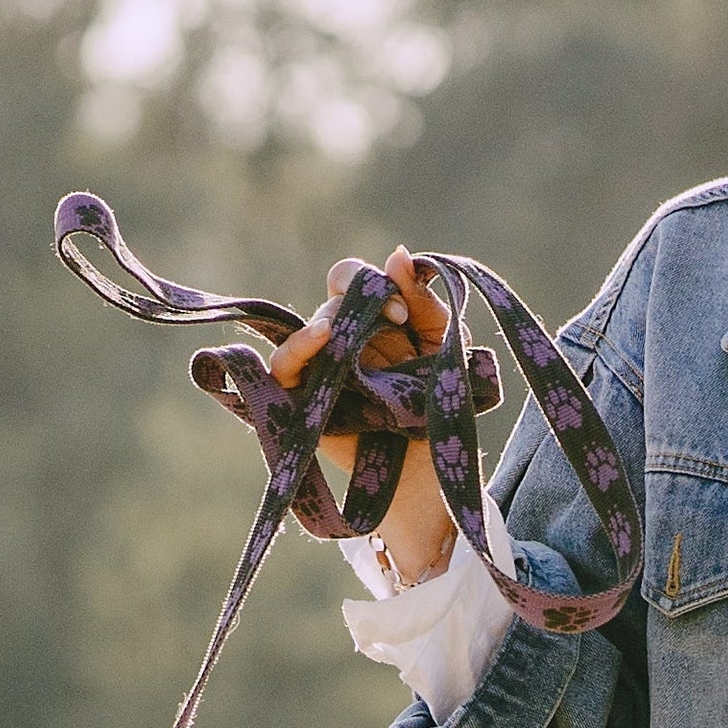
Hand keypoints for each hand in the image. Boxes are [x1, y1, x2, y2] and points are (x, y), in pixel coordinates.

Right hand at [263, 256, 459, 582]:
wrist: (436, 474)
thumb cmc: (441, 408)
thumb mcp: (444, 347)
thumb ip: (425, 302)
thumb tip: (398, 254)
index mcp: (374, 322)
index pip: (354, 279)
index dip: (375, 283)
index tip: (404, 312)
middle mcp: (342, 341)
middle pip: (333, 296)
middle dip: (360, 299)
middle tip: (396, 321)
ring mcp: (320, 371)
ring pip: (313, 329)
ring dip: (335, 324)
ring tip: (356, 337)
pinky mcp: (303, 401)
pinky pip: (282, 368)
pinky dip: (295, 350)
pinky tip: (320, 341)